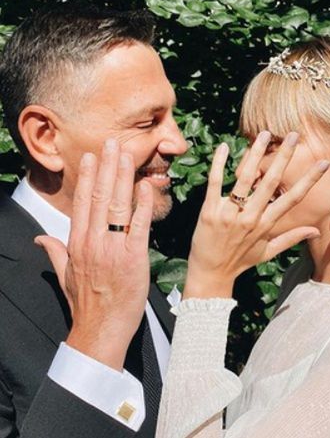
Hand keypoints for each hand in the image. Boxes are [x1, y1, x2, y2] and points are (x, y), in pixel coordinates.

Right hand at [36, 139, 153, 369]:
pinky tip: (146, 186)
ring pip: (118, 205)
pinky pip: (140, 226)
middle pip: (99, 196)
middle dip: (106, 167)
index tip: (92, 156)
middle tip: (113, 142)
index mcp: (77, 243)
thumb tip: (40, 239)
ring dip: (124, 176)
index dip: (88, 177)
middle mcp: (93, 241)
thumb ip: (56, 253)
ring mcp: (113, 248)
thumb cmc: (86, 304)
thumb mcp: (65, 275)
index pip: (82, 202)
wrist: (100, 330)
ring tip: (128, 154)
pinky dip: (143, 205)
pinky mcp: (134, 257)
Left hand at [184, 131, 328, 298]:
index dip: (309, 180)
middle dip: (284, 156)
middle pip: (271, 181)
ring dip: (256, 153)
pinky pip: (215, 183)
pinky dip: (219, 164)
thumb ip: (292, 238)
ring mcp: (230, 213)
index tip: (323, 163)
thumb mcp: (268, 252)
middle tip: (294, 135)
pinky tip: (223, 147)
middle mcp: (251, 217)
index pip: (293, 198)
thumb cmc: (240, 262)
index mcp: (267, 224)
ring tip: (265, 134)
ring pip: (246, 177)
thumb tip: (315, 230)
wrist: (210, 274)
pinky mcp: (209, 211)